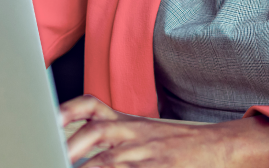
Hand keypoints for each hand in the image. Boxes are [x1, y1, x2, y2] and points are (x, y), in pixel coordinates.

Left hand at [61, 95, 268, 167]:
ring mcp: (147, 152)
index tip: (45, 121)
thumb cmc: (179, 145)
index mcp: (128, 121)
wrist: (222, 148)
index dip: (66, 112)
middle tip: (48, 154)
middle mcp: (135, 132)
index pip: (92, 107)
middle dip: (68, 146)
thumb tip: (74, 141)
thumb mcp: (145, 131)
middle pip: (95, 131)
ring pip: (109, 159)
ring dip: (86, 166)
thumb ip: (113, 132)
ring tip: (64, 167)